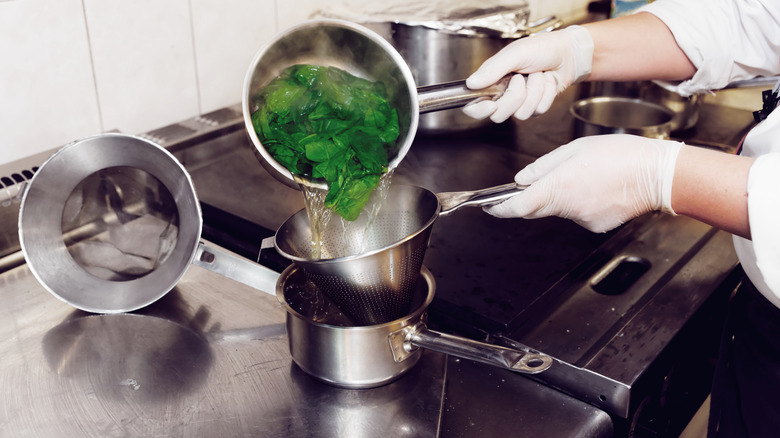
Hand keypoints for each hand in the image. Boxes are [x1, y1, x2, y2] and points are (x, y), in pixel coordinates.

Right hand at [463, 25, 593, 121]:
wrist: (568, 53)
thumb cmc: (541, 49)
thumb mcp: (514, 54)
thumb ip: (492, 69)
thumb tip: (471, 83)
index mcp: (492, 81)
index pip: (474, 105)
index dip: (478, 110)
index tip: (490, 104)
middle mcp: (503, 94)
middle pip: (498, 115)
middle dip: (514, 97)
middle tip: (521, 78)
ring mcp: (520, 102)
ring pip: (521, 114)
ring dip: (534, 92)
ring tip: (537, 75)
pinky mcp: (535, 106)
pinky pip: (537, 111)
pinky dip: (546, 93)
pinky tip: (547, 81)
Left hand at [485, 135, 681, 232]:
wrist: (658, 175)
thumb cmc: (621, 155)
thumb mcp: (575, 149)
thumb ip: (544, 166)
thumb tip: (522, 179)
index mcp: (559, 187)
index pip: (518, 206)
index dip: (500, 208)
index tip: (490, 206)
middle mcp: (568, 208)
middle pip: (536, 208)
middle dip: (529, 198)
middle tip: (533, 183)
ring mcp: (583, 219)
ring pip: (558, 209)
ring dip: (559, 196)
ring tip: (583, 175)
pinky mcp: (596, 225)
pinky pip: (577, 214)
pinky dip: (578, 202)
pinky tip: (596, 187)